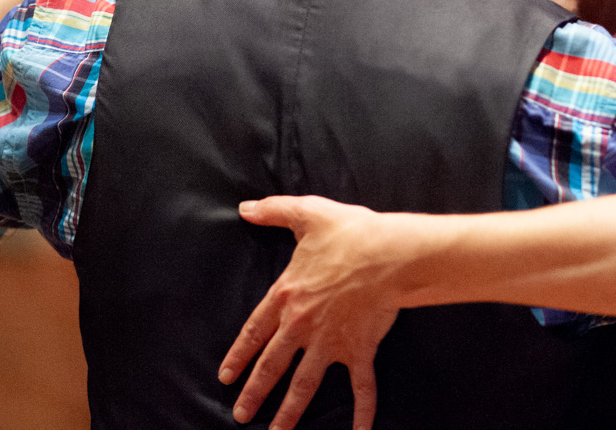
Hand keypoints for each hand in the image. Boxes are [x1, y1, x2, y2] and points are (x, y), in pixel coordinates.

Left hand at [221, 196, 401, 429]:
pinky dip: (363, 411)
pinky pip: (362, 387)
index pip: (255, 331)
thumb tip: (246, 207)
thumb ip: (275, 210)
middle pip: (272, 366)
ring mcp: (331, 342)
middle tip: (241, 415)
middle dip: (255, 393)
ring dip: (290, 412)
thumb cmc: (351, 233)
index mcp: (287, 296)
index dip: (239, 355)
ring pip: (305, 384)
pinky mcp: (360, 349)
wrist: (389, 253)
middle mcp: (303, 326)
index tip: (226, 377)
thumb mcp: (308, 214)